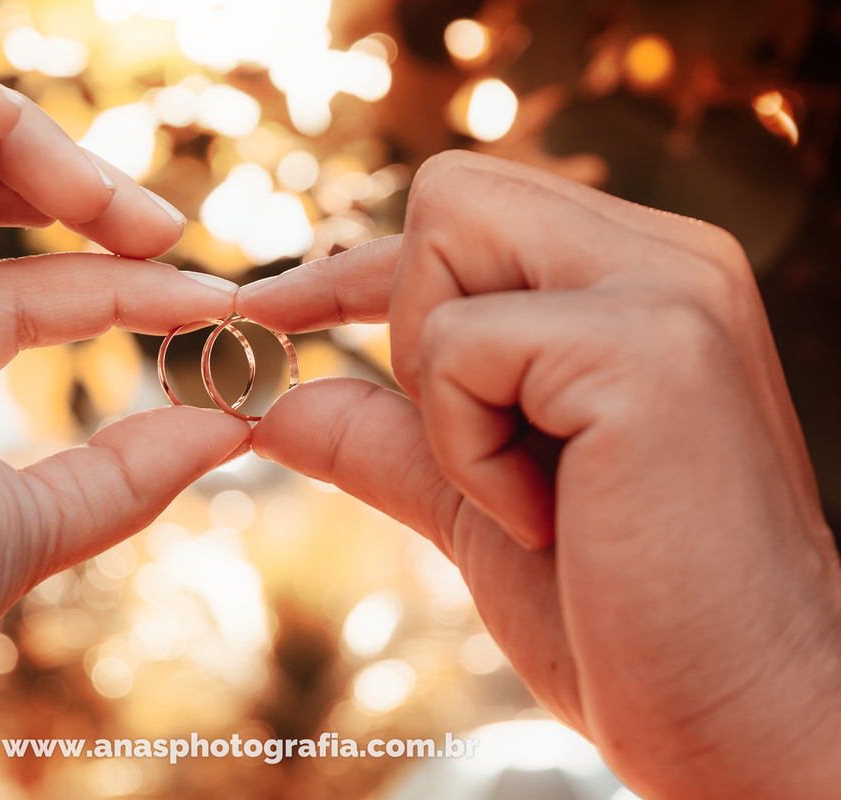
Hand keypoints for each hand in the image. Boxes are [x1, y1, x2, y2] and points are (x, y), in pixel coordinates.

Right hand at [0, 33, 248, 798]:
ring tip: (123, 206)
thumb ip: (130, 468)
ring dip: (31, 138)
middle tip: (170, 232)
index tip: (213, 308)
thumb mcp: (36, 519)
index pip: (29, 290)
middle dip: (78, 189)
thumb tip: (230, 425)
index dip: (125, 286)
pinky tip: (35, 145)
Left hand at [239, 151, 840, 798]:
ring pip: (443, 239)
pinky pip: (459, 347)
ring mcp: (668, 293)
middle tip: (470, 441)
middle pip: (447, 194)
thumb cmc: (621, 615)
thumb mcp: (476, 504)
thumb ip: (382, 438)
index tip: (268, 307)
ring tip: (525, 487)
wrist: (739, 718)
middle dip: (408, 316)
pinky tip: (544, 516)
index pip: (468, 220)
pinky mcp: (648, 351)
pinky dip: (464, 447)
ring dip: (440, 387)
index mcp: (641, 282)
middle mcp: (667, 260)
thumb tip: (274, 405)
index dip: (353, 267)